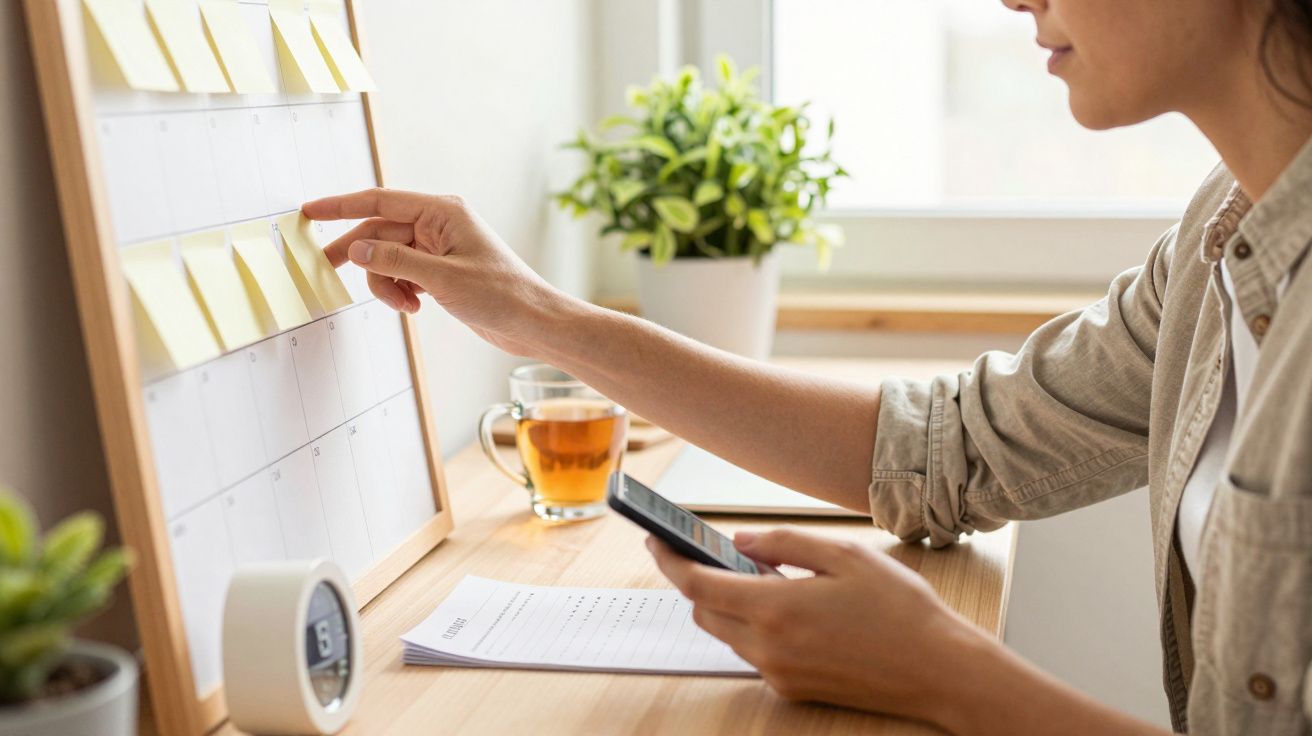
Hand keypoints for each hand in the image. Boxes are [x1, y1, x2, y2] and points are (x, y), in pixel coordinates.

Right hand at [302, 188, 564, 355]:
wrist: (532, 322)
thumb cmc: (500, 295)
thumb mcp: (442, 278)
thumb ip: (395, 261)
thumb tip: (357, 248)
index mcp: (442, 211)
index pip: (380, 201)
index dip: (341, 205)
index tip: (309, 211)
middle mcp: (439, 224)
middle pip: (379, 231)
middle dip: (358, 255)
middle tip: (324, 270)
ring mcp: (439, 248)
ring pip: (388, 257)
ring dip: (386, 283)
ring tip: (405, 305)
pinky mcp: (441, 271)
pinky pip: (402, 273)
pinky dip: (400, 291)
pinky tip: (414, 307)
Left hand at [646, 527, 985, 726]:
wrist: (939, 669)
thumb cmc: (900, 609)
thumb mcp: (845, 555)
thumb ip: (784, 544)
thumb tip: (739, 542)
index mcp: (777, 609)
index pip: (697, 585)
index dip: (669, 559)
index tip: (655, 538)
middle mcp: (769, 647)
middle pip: (704, 613)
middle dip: (698, 582)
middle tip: (709, 552)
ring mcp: (780, 673)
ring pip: (728, 635)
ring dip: (728, 605)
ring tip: (758, 574)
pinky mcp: (793, 690)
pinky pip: (754, 654)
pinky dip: (754, 627)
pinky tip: (785, 606)